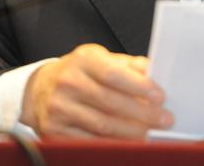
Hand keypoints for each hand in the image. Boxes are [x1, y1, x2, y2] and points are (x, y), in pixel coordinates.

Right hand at [20, 44, 173, 138]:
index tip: (160, 96)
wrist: (39, 88)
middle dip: (142, 114)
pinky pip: (88, 141)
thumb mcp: (99, 58)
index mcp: (82, 61)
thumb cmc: (78, 72)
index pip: (113, 74)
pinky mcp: (54, 130)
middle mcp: (68, 83)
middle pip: (110, 102)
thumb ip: (128, 65)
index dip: (138, 86)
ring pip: (101, 125)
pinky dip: (111, 145)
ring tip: (150, 134)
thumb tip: (154, 71)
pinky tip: (128, 144)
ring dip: (130, 132)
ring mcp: (59, 108)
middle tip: (165, 120)